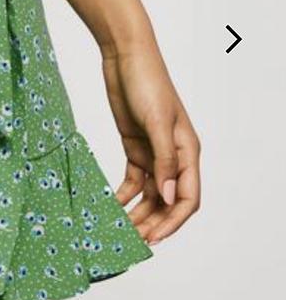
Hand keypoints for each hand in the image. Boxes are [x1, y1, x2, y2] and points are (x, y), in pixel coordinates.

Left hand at [100, 40, 200, 244]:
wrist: (125, 58)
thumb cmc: (147, 83)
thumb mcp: (157, 122)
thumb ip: (164, 161)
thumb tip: (168, 197)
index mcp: (187, 151)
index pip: (187, 198)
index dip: (173, 222)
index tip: (153, 238)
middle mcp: (173, 156)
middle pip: (167, 201)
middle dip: (153, 222)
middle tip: (131, 241)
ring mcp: (153, 152)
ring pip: (149, 194)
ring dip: (138, 212)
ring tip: (120, 230)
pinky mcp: (134, 146)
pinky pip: (132, 180)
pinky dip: (124, 195)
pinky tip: (112, 207)